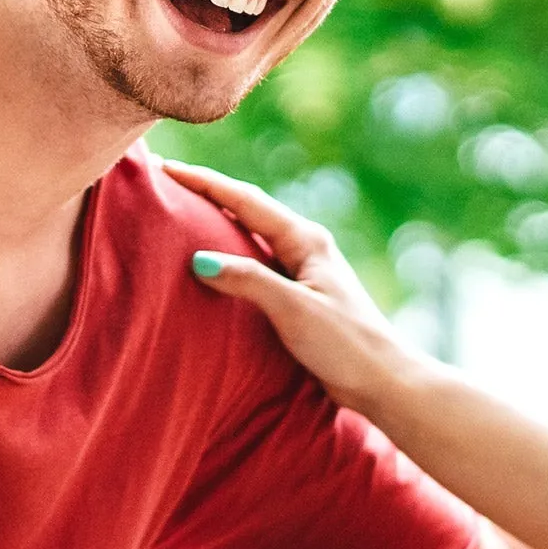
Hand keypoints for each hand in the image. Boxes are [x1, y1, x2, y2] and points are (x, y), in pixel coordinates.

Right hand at [165, 161, 410, 414]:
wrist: (383, 380)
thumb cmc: (345, 344)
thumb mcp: (293, 308)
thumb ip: (248, 280)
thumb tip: (199, 260)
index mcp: (306, 241)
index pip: (245, 201)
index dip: (204, 183)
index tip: (163, 167)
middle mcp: (305, 249)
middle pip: (247, 212)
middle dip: (206, 196)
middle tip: (164, 183)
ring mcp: (304, 273)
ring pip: (251, 239)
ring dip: (216, 226)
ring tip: (177, 214)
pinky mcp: (301, 298)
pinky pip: (256, 267)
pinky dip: (230, 258)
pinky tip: (211, 264)